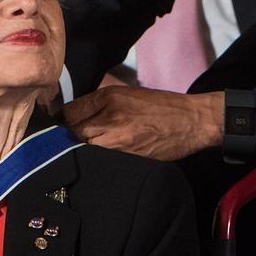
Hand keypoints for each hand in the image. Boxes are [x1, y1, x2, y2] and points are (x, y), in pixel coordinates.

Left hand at [62, 86, 223, 160]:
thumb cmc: (161, 106)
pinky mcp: (128, 159)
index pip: (69, 112)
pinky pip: (101, 162)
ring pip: (84, 149)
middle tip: (76, 139)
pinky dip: (99, 161)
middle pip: (72, 132)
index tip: (63, 126)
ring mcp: (119, 141)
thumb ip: (99, 103)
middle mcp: (111, 117)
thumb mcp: (128, 93)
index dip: (63, 120)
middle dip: (71, 136)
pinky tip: (104, 159)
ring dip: (84, 150)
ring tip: (91, 149)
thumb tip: (72, 115)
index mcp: (110, 97)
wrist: (192, 121)